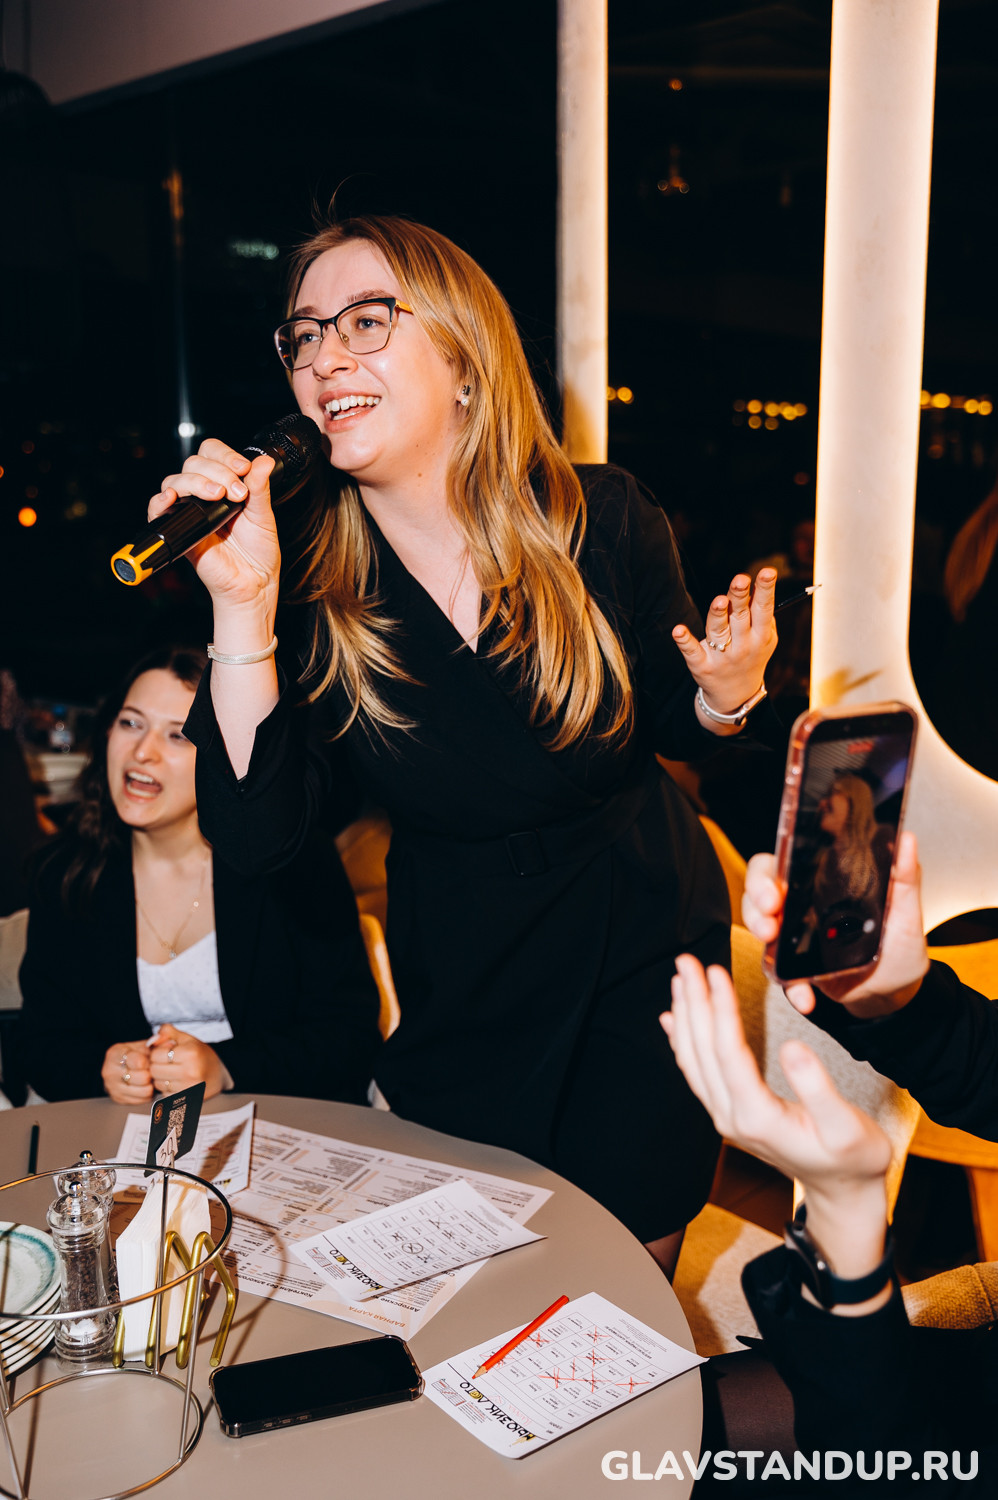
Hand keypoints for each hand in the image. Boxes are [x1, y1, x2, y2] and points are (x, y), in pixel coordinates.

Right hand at [103, 1040, 153, 1104]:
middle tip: (150, 1070)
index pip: (138, 1061)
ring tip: (148, 1077)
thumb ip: (158, 1042)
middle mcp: (109, 1071)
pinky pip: (142, 1100)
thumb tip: (170, 1042)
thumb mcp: (145, 1045)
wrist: (126, 1066)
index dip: (148, 1062)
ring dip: (150, 1085)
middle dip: (150, 1073)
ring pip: (144, 1090)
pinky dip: (147, 1094)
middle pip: (142, 1077)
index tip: (148, 1060)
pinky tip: (144, 1085)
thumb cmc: (137, 1054)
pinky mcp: (118, 1099)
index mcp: (114, 1054)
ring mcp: (112, 1087)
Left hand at [148, 1024, 226, 1099]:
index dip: (157, 1053)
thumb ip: (168, 1032)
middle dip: (157, 1066)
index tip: (165, 1053)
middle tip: (166, 1063)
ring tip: (172, 1073)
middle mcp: (190, 1071)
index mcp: (190, 1053)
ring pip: (158, 1084)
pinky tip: (177, 1083)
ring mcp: (189, 1087)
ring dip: (161, 1079)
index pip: (156, 1055)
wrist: (219, 1074)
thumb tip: (152, 1040)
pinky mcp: (187, 1099)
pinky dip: (167, 1089)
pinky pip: (165, 1094)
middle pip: (154, 1070)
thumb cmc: (201, 1055)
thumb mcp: (187, 1039)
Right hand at [150, 440, 280, 613]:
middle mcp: (204, 496)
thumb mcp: (263, 516)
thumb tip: (264, 461)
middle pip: (194, 463)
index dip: (225, 456)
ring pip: (176, 480)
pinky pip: (157, 509)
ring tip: (218, 496)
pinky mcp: (180, 530)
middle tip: (237, 492)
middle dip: (217, 471)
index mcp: (224, 486)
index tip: (244, 469)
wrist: (253, 584)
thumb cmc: (258, 553)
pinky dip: (160, 500)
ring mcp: (190, 512)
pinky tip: (173, 498)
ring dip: (196, 482)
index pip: (212, 454)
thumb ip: (260, 488)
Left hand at [663, 954, 891, 1192]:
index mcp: (757, 1117)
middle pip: (703, 1050)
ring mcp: (726, 1116)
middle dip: (693, 1001)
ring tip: (679, 979)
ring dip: (686, 1016)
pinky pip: (697, 1073)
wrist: (844, 1192)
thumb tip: (792, 1047)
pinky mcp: (730, 1113)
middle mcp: (731, 1117)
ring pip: (694, 1060)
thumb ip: (818, 1088)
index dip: (720, 1008)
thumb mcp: (847, 1126)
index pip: (728, 1052)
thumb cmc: (853, 1159)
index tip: (715, 972)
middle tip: (686, 961)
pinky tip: (674, 1020)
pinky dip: (682, 1042)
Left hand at [673, 568, 777, 732]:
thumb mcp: (764, 640)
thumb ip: (763, 616)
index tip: (767, 572)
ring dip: (718, 616)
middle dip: (740, 598)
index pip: (764, 609)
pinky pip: (692, 651)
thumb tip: (759, 587)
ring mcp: (722, 657)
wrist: (736, 696)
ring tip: (719, 600)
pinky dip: (685, 641)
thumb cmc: (750, 656)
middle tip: (740, 579)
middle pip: (740, 617)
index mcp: (761, 636)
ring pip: (719, 631)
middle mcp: (743, 646)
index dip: (765, 590)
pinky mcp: (702, 666)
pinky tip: (678, 630)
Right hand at [743, 831, 929, 1016]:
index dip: (766, 874)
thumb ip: (905, 876)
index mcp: (821, 885)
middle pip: (758, 892)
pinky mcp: (797, 968)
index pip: (781, 865)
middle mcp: (801, 907)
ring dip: (759, 934)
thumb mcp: (905, 911)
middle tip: (769, 917)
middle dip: (755, 902)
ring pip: (759, 926)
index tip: (776, 890)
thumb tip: (906, 839)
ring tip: (772, 944)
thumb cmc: (899, 945)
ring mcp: (796, 938)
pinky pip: (781, 974)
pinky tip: (805, 996)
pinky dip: (791, 986)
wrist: (896, 990)